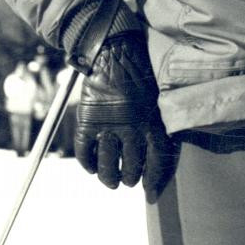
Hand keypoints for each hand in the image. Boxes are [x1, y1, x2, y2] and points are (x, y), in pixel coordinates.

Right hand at [75, 33, 175, 198]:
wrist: (114, 50)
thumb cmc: (140, 73)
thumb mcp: (156, 97)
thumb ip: (157, 123)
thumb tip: (157, 154)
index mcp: (153, 120)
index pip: (159, 161)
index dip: (156, 181)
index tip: (152, 194)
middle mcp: (132, 127)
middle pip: (132, 167)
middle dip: (131, 178)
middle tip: (128, 179)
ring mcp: (108, 125)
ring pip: (108, 166)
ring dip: (109, 178)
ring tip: (111, 181)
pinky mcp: (88, 121)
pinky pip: (85, 152)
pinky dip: (88, 164)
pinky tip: (91, 166)